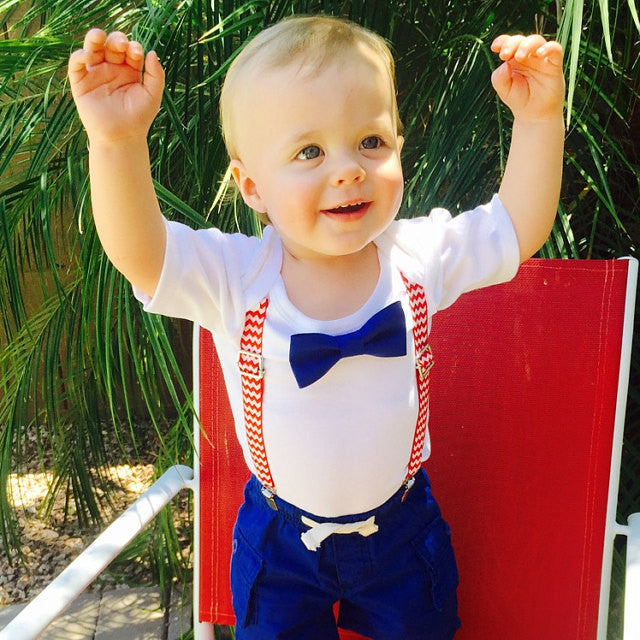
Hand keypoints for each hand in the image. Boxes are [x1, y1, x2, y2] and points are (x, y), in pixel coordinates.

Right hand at [68, 29, 164, 143]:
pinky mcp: (81, 83)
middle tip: (121, 44)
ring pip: (92, 49)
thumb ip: (156, 74)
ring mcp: (96, 75)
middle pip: (111, 46)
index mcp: (130, 71)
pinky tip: (86, 55)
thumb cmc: (139, 118)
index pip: (130, 51)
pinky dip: (79, 56)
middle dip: (116, 40)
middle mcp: (112, 70)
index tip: (137, 53)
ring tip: (99, 35)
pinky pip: (76, 65)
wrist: (121, 137)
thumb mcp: (153, 95)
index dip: (133, 47)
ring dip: (94, 38)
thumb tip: (152, 52)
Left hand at [490, 34, 563, 122]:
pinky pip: (555, 49)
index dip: (502, 41)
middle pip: (521, 40)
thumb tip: (504, 64)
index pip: (508, 44)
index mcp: (513, 59)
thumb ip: (499, 78)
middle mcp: (527, 55)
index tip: (495, 48)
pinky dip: (548, 48)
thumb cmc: (518, 99)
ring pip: (536, 41)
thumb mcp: (503, 90)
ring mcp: (541, 58)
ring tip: (520, 56)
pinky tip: (539, 54)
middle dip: (512, 43)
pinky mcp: (554, 63)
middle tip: (505, 55)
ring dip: (527, 45)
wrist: (534, 115)